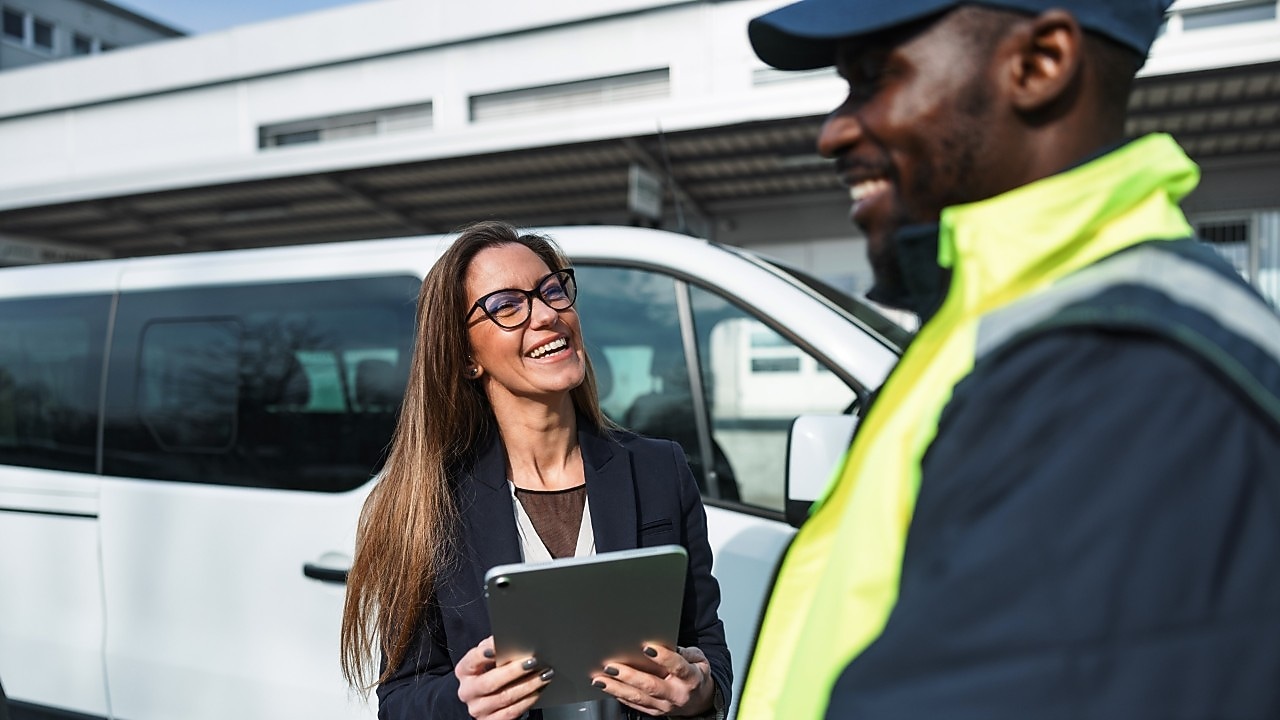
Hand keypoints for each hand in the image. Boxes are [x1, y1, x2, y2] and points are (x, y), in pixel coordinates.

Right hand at [455, 635, 553, 719]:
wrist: (487, 696)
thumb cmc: (490, 670)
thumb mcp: (489, 657)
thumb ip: (497, 648)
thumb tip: (513, 639)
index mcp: (464, 670)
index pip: (472, 660)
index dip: (484, 653)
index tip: (498, 645)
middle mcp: (467, 691)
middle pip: (489, 682)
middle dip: (513, 671)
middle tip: (533, 661)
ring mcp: (478, 708)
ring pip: (504, 698)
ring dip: (528, 685)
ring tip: (543, 675)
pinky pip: (511, 712)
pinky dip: (528, 700)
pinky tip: (538, 690)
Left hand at [590, 644, 714, 716]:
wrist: (700, 700)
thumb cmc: (695, 674)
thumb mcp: (698, 658)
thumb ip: (683, 651)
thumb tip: (666, 642)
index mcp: (691, 678)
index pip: (677, 667)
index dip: (663, 657)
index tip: (647, 647)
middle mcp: (677, 694)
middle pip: (652, 685)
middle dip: (629, 675)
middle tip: (611, 666)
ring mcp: (665, 705)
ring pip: (639, 697)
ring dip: (617, 688)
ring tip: (601, 679)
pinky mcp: (655, 712)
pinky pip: (635, 705)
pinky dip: (620, 696)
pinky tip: (608, 688)